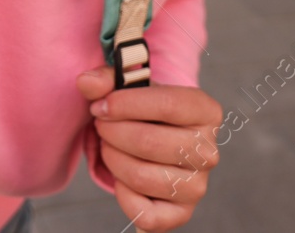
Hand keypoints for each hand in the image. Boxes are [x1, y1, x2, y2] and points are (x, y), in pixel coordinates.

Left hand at [75, 67, 222, 231]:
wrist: (154, 139)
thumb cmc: (142, 111)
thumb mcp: (128, 88)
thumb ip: (107, 80)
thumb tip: (87, 82)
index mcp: (205, 111)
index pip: (168, 104)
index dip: (125, 104)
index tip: (100, 106)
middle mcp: (208, 151)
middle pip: (149, 142)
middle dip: (112, 132)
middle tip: (101, 126)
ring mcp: (197, 185)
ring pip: (141, 176)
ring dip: (112, 159)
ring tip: (109, 147)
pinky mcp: (182, 213)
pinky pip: (145, 213)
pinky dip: (122, 194)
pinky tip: (121, 176)